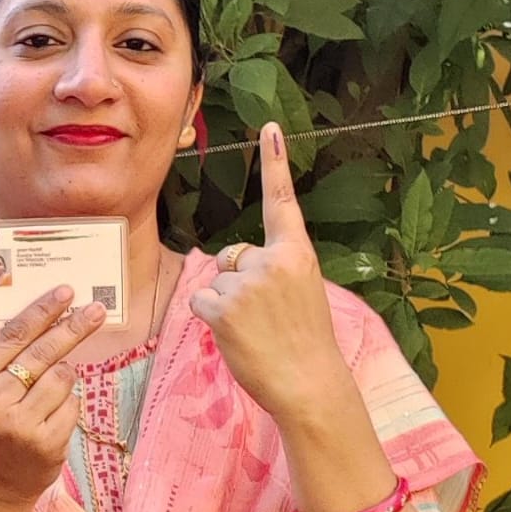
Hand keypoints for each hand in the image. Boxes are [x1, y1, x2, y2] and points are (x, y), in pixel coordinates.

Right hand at [0, 287, 106, 508]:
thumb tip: (44, 318)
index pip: (11, 336)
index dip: (41, 311)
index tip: (66, 293)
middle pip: (42, 352)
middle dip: (72, 328)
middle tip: (95, 310)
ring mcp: (19, 425)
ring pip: (63, 378)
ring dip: (63, 378)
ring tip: (46, 395)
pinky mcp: (45, 444)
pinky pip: (72, 406)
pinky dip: (67, 406)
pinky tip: (49, 419)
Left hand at [189, 122, 350, 419]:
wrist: (310, 384)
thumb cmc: (304, 342)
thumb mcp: (302, 292)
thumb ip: (274, 268)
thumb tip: (232, 264)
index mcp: (297, 254)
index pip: (282, 201)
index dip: (274, 163)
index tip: (268, 127)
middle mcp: (272, 261)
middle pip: (232, 256)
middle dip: (238, 282)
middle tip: (268, 316)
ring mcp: (246, 284)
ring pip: (215, 281)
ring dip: (226, 304)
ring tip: (257, 329)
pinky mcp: (222, 307)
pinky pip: (201, 301)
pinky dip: (212, 319)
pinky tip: (237, 335)